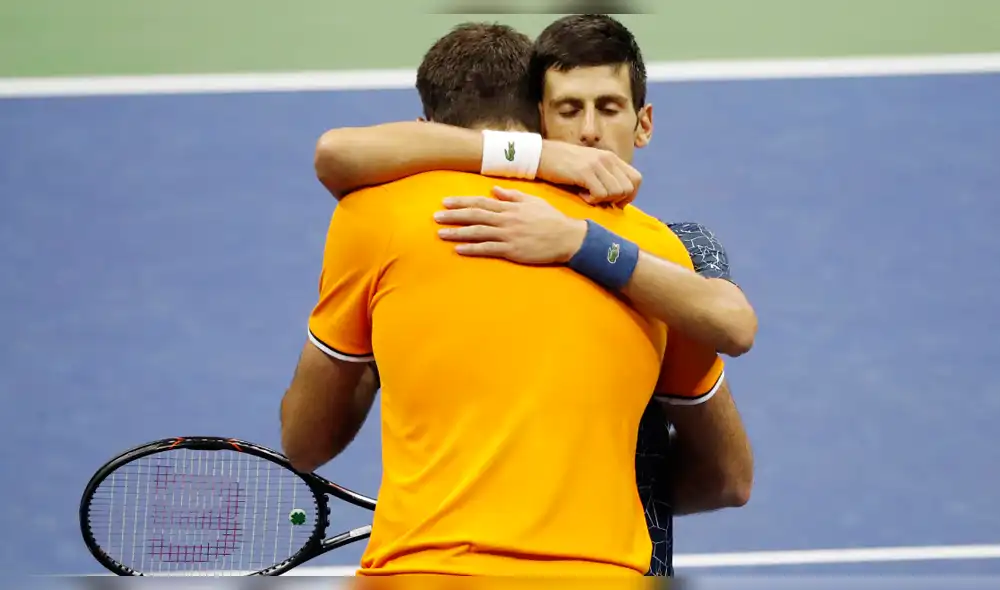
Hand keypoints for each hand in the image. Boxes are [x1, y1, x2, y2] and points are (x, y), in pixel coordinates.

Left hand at [434, 186, 586, 264]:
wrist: (567, 238)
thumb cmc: (551, 219)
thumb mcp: (533, 201)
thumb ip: (512, 195)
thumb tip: (494, 189)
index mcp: (510, 207)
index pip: (481, 202)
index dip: (462, 202)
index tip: (445, 201)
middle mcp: (506, 219)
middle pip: (475, 215)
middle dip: (453, 215)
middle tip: (435, 217)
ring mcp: (508, 235)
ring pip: (478, 232)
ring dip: (457, 233)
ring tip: (441, 234)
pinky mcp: (512, 250)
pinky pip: (488, 249)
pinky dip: (472, 249)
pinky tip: (459, 250)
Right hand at [537, 140, 641, 206]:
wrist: (541, 154)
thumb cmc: (563, 164)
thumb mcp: (590, 165)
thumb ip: (605, 176)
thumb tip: (617, 198)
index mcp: (611, 158)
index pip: (636, 179)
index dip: (630, 195)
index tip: (615, 202)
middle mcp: (607, 159)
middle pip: (629, 188)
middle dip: (617, 200)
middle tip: (600, 201)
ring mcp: (597, 165)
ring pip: (616, 192)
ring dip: (603, 200)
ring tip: (588, 196)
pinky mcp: (584, 172)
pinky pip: (600, 194)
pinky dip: (592, 200)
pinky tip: (581, 195)